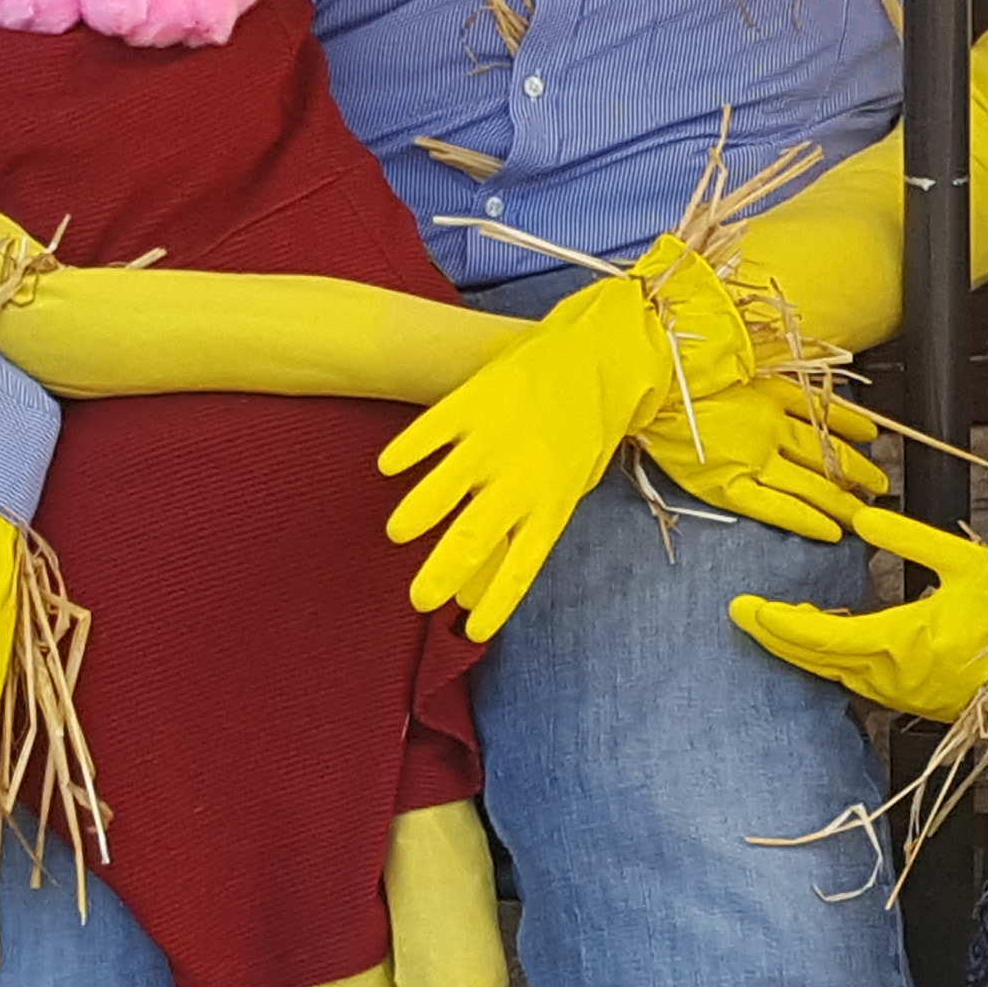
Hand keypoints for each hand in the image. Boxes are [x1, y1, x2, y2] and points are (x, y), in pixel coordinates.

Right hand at [378, 239, 749, 638]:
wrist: (598, 355)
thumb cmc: (582, 429)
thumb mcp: (570, 485)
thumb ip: (530, 525)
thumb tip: (487, 577)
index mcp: (552, 503)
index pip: (519, 568)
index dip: (493, 604)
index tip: (469, 631)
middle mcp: (520, 477)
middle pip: (471, 540)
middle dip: (440, 576)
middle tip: (418, 599)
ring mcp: (495, 438)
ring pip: (442, 488)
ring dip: (415, 516)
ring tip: (399, 534)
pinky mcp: (475, 400)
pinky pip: (431, 432)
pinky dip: (406, 453)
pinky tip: (388, 468)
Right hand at [635, 365, 894, 542]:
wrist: (647, 375)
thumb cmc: (677, 360)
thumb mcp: (727, 351)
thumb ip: (754, 364)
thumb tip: (767, 365)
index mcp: (768, 390)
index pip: (822, 412)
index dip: (851, 426)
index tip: (872, 437)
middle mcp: (769, 425)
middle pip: (825, 453)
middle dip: (856, 472)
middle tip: (879, 487)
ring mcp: (753, 456)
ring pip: (811, 483)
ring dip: (841, 500)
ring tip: (864, 514)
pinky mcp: (729, 484)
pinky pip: (778, 508)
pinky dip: (807, 521)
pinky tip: (830, 533)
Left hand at [731, 503, 987, 719]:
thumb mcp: (964, 563)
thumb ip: (909, 541)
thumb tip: (862, 522)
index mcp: (897, 642)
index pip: (818, 635)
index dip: (775, 621)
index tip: (744, 606)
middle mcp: (890, 676)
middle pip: (816, 660)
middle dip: (775, 636)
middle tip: (744, 615)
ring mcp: (901, 695)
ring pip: (834, 674)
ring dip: (804, 650)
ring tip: (784, 622)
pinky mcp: (914, 701)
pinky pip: (858, 682)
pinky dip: (834, 661)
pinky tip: (834, 641)